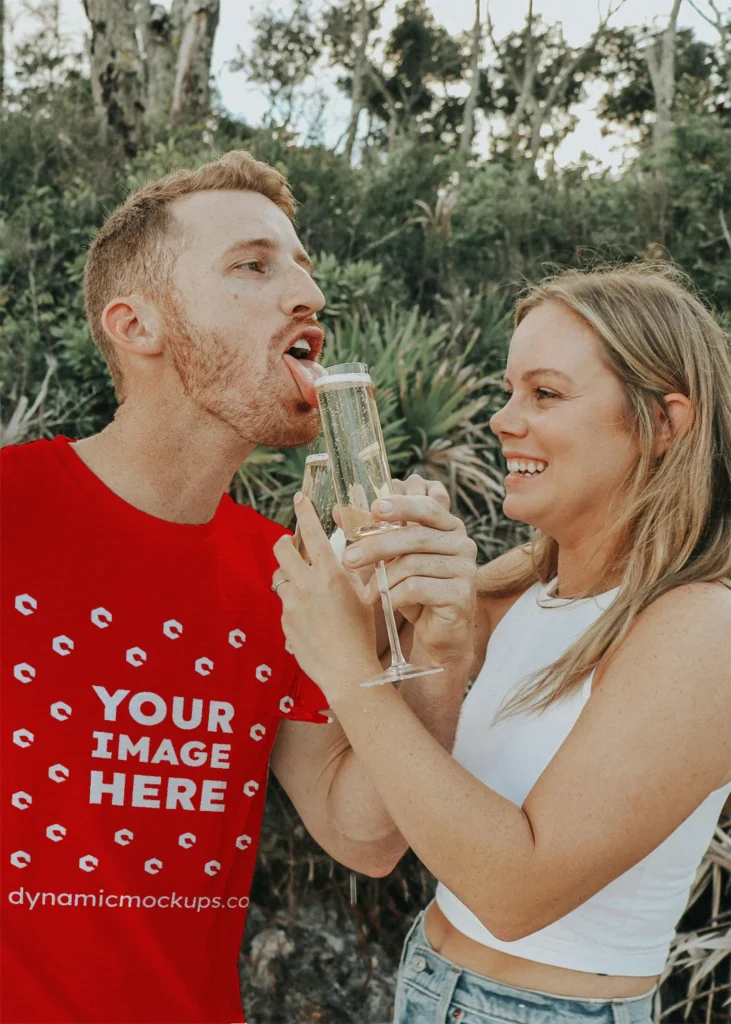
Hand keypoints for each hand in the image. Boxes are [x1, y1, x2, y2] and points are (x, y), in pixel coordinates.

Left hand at [273, 495, 381, 702]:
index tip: (299, 498)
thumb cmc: (363, 634)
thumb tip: (350, 555)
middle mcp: (307, 585)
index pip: (312, 533)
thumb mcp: (366, 596)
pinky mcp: (284, 622)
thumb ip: (354, 572)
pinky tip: (311, 617)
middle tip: (291, 543)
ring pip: (279, 577)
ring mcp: (291, 605)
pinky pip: (284, 604)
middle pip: (282, 549)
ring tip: (304, 584)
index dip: (304, 511)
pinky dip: (293, 603)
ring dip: (288, 575)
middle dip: (285, 542)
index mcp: (331, 574)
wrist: (347, 672)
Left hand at [342, 475, 477, 667]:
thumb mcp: (393, 559)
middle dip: (377, 546)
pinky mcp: (461, 595)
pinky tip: (384, 603)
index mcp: (449, 527)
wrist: (439, 632)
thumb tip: (337, 511)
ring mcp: (465, 569)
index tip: (374, 508)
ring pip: (413, 564)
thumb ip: (371, 533)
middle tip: (349, 558)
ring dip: (382, 579)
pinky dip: (394, 596)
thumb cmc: (415, 591)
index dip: (401, 505)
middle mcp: (463, 544)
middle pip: (415, 537)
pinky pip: (418, 588)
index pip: (426, 507)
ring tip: (367, 593)